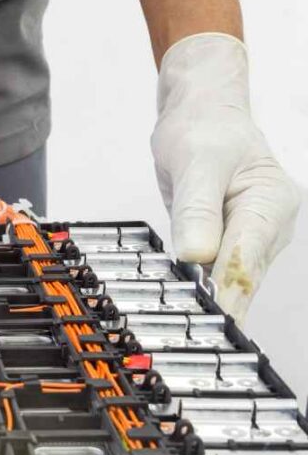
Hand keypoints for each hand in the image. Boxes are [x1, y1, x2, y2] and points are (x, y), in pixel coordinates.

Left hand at [152, 33, 299, 324]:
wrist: (202, 113)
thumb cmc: (204, 128)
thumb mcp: (195, 161)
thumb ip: (196, 208)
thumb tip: (197, 255)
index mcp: (270, 202)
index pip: (245, 259)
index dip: (225, 294)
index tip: (209, 322)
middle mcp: (268, 225)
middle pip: (242, 277)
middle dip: (218, 308)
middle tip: (191, 340)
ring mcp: (250, 236)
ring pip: (229, 280)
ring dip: (209, 304)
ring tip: (184, 332)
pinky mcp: (228, 241)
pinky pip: (215, 271)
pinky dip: (200, 289)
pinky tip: (184, 310)